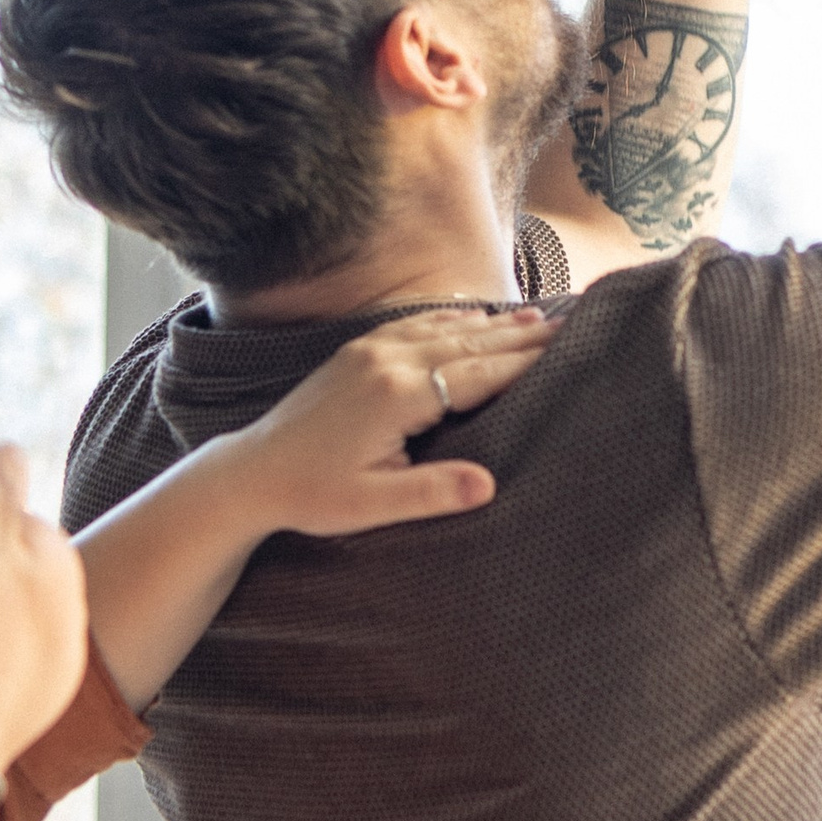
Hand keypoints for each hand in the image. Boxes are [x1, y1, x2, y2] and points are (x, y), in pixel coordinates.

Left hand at [233, 309, 557, 537]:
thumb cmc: (313, 495)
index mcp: (397, 396)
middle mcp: (386, 362)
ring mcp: (369, 351)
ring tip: (538, 317)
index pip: (478, 374)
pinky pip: (415, 325)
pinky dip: (452, 318)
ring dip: (493, 323)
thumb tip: (488, 485)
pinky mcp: (355, 353)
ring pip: (445, 329)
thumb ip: (431, 492)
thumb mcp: (373, 504)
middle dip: (522, 335)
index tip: (567, 350)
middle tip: (569, 325)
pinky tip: (474, 315)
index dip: (525, 364)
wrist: (252, 473)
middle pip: (469, 343)